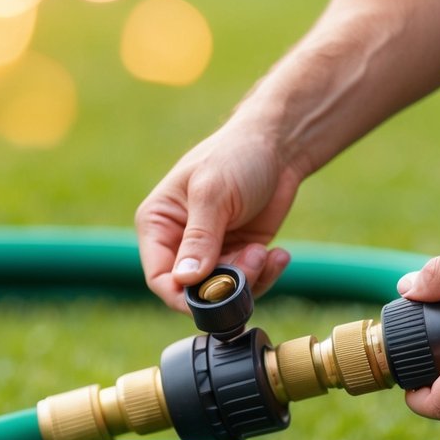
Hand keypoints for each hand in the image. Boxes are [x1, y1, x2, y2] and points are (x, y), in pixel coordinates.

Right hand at [135, 124, 298, 311]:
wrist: (280, 145)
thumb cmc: (237, 156)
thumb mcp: (213, 194)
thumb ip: (199, 239)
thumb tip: (185, 280)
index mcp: (159, 223)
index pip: (159, 276)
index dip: (181, 295)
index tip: (212, 295)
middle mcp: (181, 242)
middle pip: (194, 290)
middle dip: (225, 285)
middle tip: (252, 261)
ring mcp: (212, 250)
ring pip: (224, 290)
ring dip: (249, 279)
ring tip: (265, 252)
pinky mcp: (240, 253)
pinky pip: (248, 282)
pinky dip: (265, 274)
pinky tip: (278, 254)